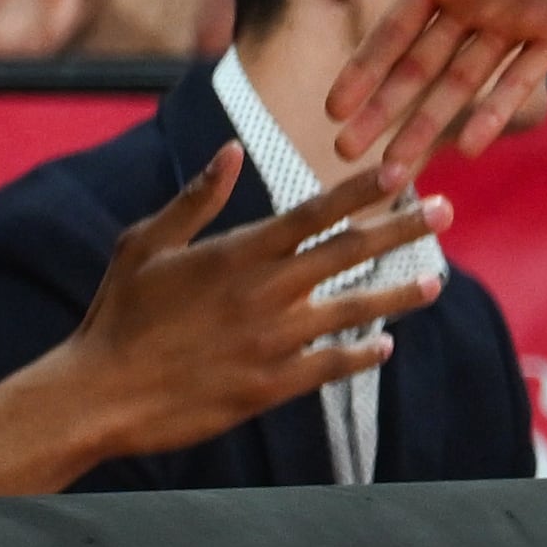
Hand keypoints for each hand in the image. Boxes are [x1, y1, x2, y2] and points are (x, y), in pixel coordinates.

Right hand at [50, 143, 453, 463]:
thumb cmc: (117, 314)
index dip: (360, 191)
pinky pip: (328, 366)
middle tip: (447, 212)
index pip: (313, 212)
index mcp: (236, 252)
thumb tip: (230, 151)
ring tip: (438, 282)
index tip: (399, 170)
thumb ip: (196, 199)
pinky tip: (383, 346)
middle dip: (402, 230)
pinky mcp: (269, 387)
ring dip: (399, 295)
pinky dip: (359, 354)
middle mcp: (264, 293)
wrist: (99, 396)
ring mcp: (271, 342)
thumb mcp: (146, 244)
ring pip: (352, 311)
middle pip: (348, 254)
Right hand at [320, 0, 546, 167]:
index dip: (365, 71)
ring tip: (397, 172)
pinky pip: (524, 78)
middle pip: (420, 70)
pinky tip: (472, 146)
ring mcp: (516, 20)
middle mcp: (473, 1)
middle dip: (385, 114)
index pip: (394, 30)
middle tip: (347, 156)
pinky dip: (499, 111)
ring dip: (430, 127)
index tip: (333, 107)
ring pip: (464, 86)